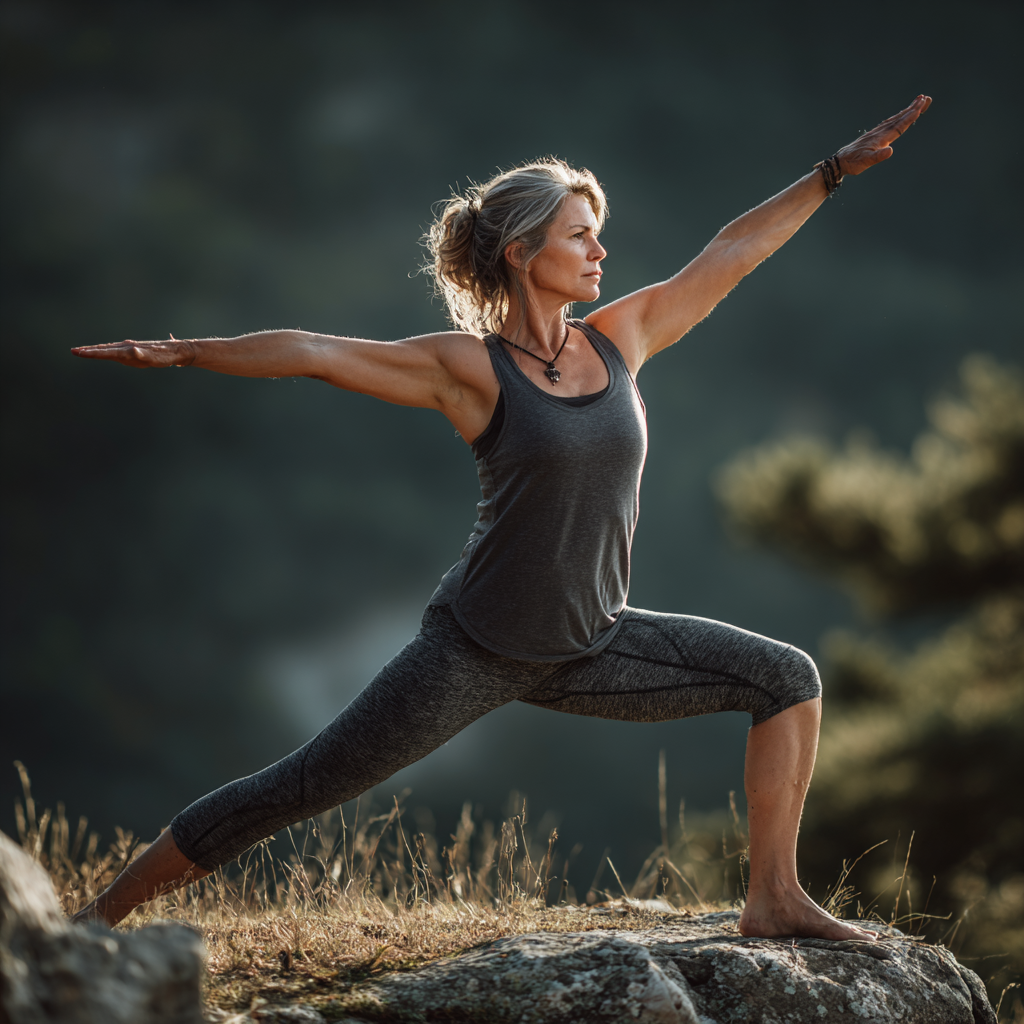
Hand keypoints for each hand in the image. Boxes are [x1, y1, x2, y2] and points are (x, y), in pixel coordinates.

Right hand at [71, 335, 197, 367]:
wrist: (175, 351)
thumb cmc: (165, 356)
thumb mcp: (156, 358)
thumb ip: (144, 356)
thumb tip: (134, 351)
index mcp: (129, 349)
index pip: (107, 352)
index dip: (93, 353)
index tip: (79, 352)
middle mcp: (126, 347)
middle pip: (104, 349)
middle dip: (88, 351)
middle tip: (73, 351)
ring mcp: (128, 348)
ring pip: (108, 349)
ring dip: (94, 350)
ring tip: (80, 351)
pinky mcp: (132, 351)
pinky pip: (115, 351)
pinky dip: (104, 351)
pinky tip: (99, 352)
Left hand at [835, 94, 931, 175]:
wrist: (841, 161)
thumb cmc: (853, 163)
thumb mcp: (865, 162)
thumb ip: (878, 157)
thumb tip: (890, 151)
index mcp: (881, 138)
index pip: (899, 126)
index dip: (910, 117)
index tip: (920, 108)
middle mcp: (881, 132)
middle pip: (900, 118)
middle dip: (913, 109)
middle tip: (926, 98)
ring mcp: (878, 132)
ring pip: (896, 119)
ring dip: (908, 110)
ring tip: (919, 101)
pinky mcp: (875, 134)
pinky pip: (890, 122)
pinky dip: (899, 117)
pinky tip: (902, 115)